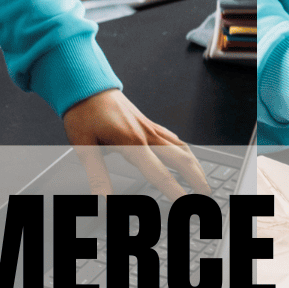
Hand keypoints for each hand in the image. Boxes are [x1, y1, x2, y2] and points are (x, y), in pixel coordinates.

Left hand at [60, 88, 212, 199]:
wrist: (85, 83)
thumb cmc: (83, 112)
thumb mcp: (84, 147)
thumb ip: (97, 177)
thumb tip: (102, 200)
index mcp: (132, 143)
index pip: (159, 173)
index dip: (175, 191)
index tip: (187, 204)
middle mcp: (146, 134)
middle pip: (181, 159)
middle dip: (196, 178)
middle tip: (206, 194)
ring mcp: (148, 126)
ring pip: (180, 147)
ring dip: (194, 165)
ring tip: (201, 179)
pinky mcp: (146, 121)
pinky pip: (171, 137)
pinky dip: (183, 149)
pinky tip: (183, 154)